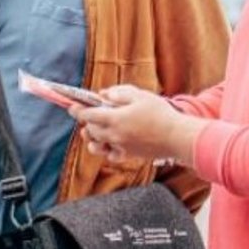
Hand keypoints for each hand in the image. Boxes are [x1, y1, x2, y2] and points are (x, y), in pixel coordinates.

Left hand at [70, 85, 205, 165]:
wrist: (176, 137)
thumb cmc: (160, 113)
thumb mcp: (139, 95)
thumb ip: (118, 93)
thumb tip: (103, 94)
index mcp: (114, 119)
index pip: (87, 115)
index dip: (77, 110)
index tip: (71, 105)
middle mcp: (114, 136)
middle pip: (90, 130)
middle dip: (86, 122)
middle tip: (87, 113)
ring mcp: (120, 147)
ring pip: (96, 145)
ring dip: (92, 137)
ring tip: (93, 130)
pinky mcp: (129, 155)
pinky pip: (110, 155)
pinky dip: (106, 149)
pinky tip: (109, 143)